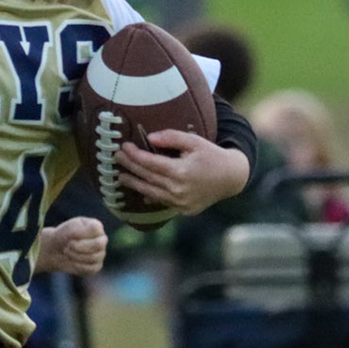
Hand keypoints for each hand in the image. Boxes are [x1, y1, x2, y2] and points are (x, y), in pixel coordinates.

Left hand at [36, 217, 107, 276]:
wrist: (56, 250)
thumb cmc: (63, 236)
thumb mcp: (67, 229)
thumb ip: (77, 230)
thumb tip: (84, 237)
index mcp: (96, 227)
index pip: (95, 229)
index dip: (81, 235)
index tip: (69, 237)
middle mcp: (101, 240)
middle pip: (99, 244)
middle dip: (80, 247)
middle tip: (67, 247)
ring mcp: (100, 253)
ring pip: (94, 258)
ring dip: (76, 256)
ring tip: (66, 252)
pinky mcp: (96, 266)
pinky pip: (92, 269)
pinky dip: (79, 266)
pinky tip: (71, 261)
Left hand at [117, 130, 249, 215]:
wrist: (231, 178)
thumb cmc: (212, 156)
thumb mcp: (195, 141)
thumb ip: (172, 137)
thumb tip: (150, 138)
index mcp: (180, 171)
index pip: (150, 163)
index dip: (135, 155)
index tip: (124, 147)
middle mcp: (178, 190)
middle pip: (147, 177)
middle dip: (130, 166)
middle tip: (116, 157)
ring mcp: (180, 202)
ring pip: (151, 193)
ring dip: (134, 184)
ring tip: (121, 176)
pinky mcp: (183, 209)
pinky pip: (162, 202)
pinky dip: (150, 196)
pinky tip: (141, 191)